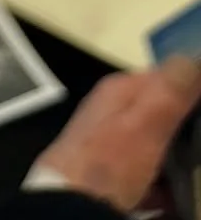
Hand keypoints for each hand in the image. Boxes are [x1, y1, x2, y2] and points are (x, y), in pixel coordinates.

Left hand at [28, 56, 200, 212]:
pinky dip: (166, 187)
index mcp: (120, 90)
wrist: (71, 206)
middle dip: (188, 130)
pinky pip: (150, 176)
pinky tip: (179, 199)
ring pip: (159, 148)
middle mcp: (114, 112)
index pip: (166, 77)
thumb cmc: (109, 162)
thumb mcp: (144, 124)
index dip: (193, 89)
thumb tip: (194, 54)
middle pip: (163, 115)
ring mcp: (112, 145)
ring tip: (195, 172)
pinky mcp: (114, 176)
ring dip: (180, 161)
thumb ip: (169, 91)